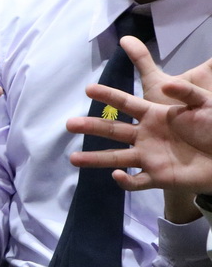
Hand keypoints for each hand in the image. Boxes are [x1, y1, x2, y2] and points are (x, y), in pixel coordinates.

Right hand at [67, 37, 211, 193]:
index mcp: (153, 115)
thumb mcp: (204, 103)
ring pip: (116, 158)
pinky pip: (137, 182)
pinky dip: (126, 181)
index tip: (88, 89)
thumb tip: (165, 84)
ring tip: (73, 159)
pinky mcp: (159, 178)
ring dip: (94, 158)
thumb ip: (185, 92)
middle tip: (69, 124)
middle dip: (91, 126)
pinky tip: (117, 176)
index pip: (125, 103)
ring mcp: (149, 158)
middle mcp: (145, 136)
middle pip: (112, 130)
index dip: (108, 96)